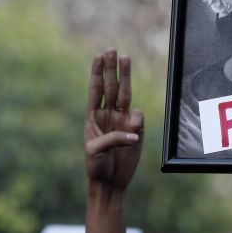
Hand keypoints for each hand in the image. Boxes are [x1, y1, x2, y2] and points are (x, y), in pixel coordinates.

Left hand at [85, 48, 143, 189]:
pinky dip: (136, 121)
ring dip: (126, 76)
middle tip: (113, 49)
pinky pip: (138, 118)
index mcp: (93, 116)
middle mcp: (108, 114)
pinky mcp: (137, 130)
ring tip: (126, 58)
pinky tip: (132, 136)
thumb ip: (113, 137)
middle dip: (112, 67)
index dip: (97, 72)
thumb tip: (134, 129)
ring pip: (125, 93)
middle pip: (111, 85)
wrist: (110, 183)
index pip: (96, 89)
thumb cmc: (96, 166)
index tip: (99, 55)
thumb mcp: (96, 151)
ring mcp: (123, 120)